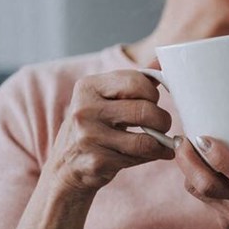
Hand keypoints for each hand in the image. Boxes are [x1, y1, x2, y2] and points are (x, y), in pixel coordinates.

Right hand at [48, 70, 174, 192]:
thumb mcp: (104, 99)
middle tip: (162, 125)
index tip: (152, 102)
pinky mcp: (97, 161)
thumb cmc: (93, 127)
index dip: (153, 94)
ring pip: (146, 140)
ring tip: (160, 141)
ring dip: (161, 143)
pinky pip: (139, 158)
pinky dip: (152, 156)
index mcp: (88, 86)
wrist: (65, 166)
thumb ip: (133, 82)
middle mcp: (84, 109)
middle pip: (145, 111)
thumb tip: (161, 62)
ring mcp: (89, 137)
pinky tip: (150, 154)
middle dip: (163, 120)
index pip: (138, 82)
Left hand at [175, 99, 228, 228]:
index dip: (217, 155)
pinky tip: (202, 169)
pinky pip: (205, 200)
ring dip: (188, 170)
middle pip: (207, 185)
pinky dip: (199, 181)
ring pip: (199, 192)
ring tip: (188, 150)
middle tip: (183, 139)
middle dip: (187, 160)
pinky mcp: (226, 225)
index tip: (203, 136)